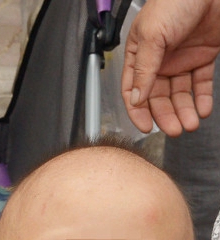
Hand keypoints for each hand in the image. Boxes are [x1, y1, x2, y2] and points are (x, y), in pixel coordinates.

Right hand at [122, 0, 219, 134]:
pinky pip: (201, 83)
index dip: (138, 110)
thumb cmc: (175, 1)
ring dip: (184, 110)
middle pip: (158, 96)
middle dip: (166, 115)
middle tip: (173, 129)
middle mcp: (159, 60)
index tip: (146, 127)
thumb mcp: (152, 35)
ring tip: (189, 124)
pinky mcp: (203, 56)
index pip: (133, 89)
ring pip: (180, 93)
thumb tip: (136, 97)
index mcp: (140, 54)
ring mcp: (182, 59)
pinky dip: (202, 98)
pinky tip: (202, 109)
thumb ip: (144, 69)